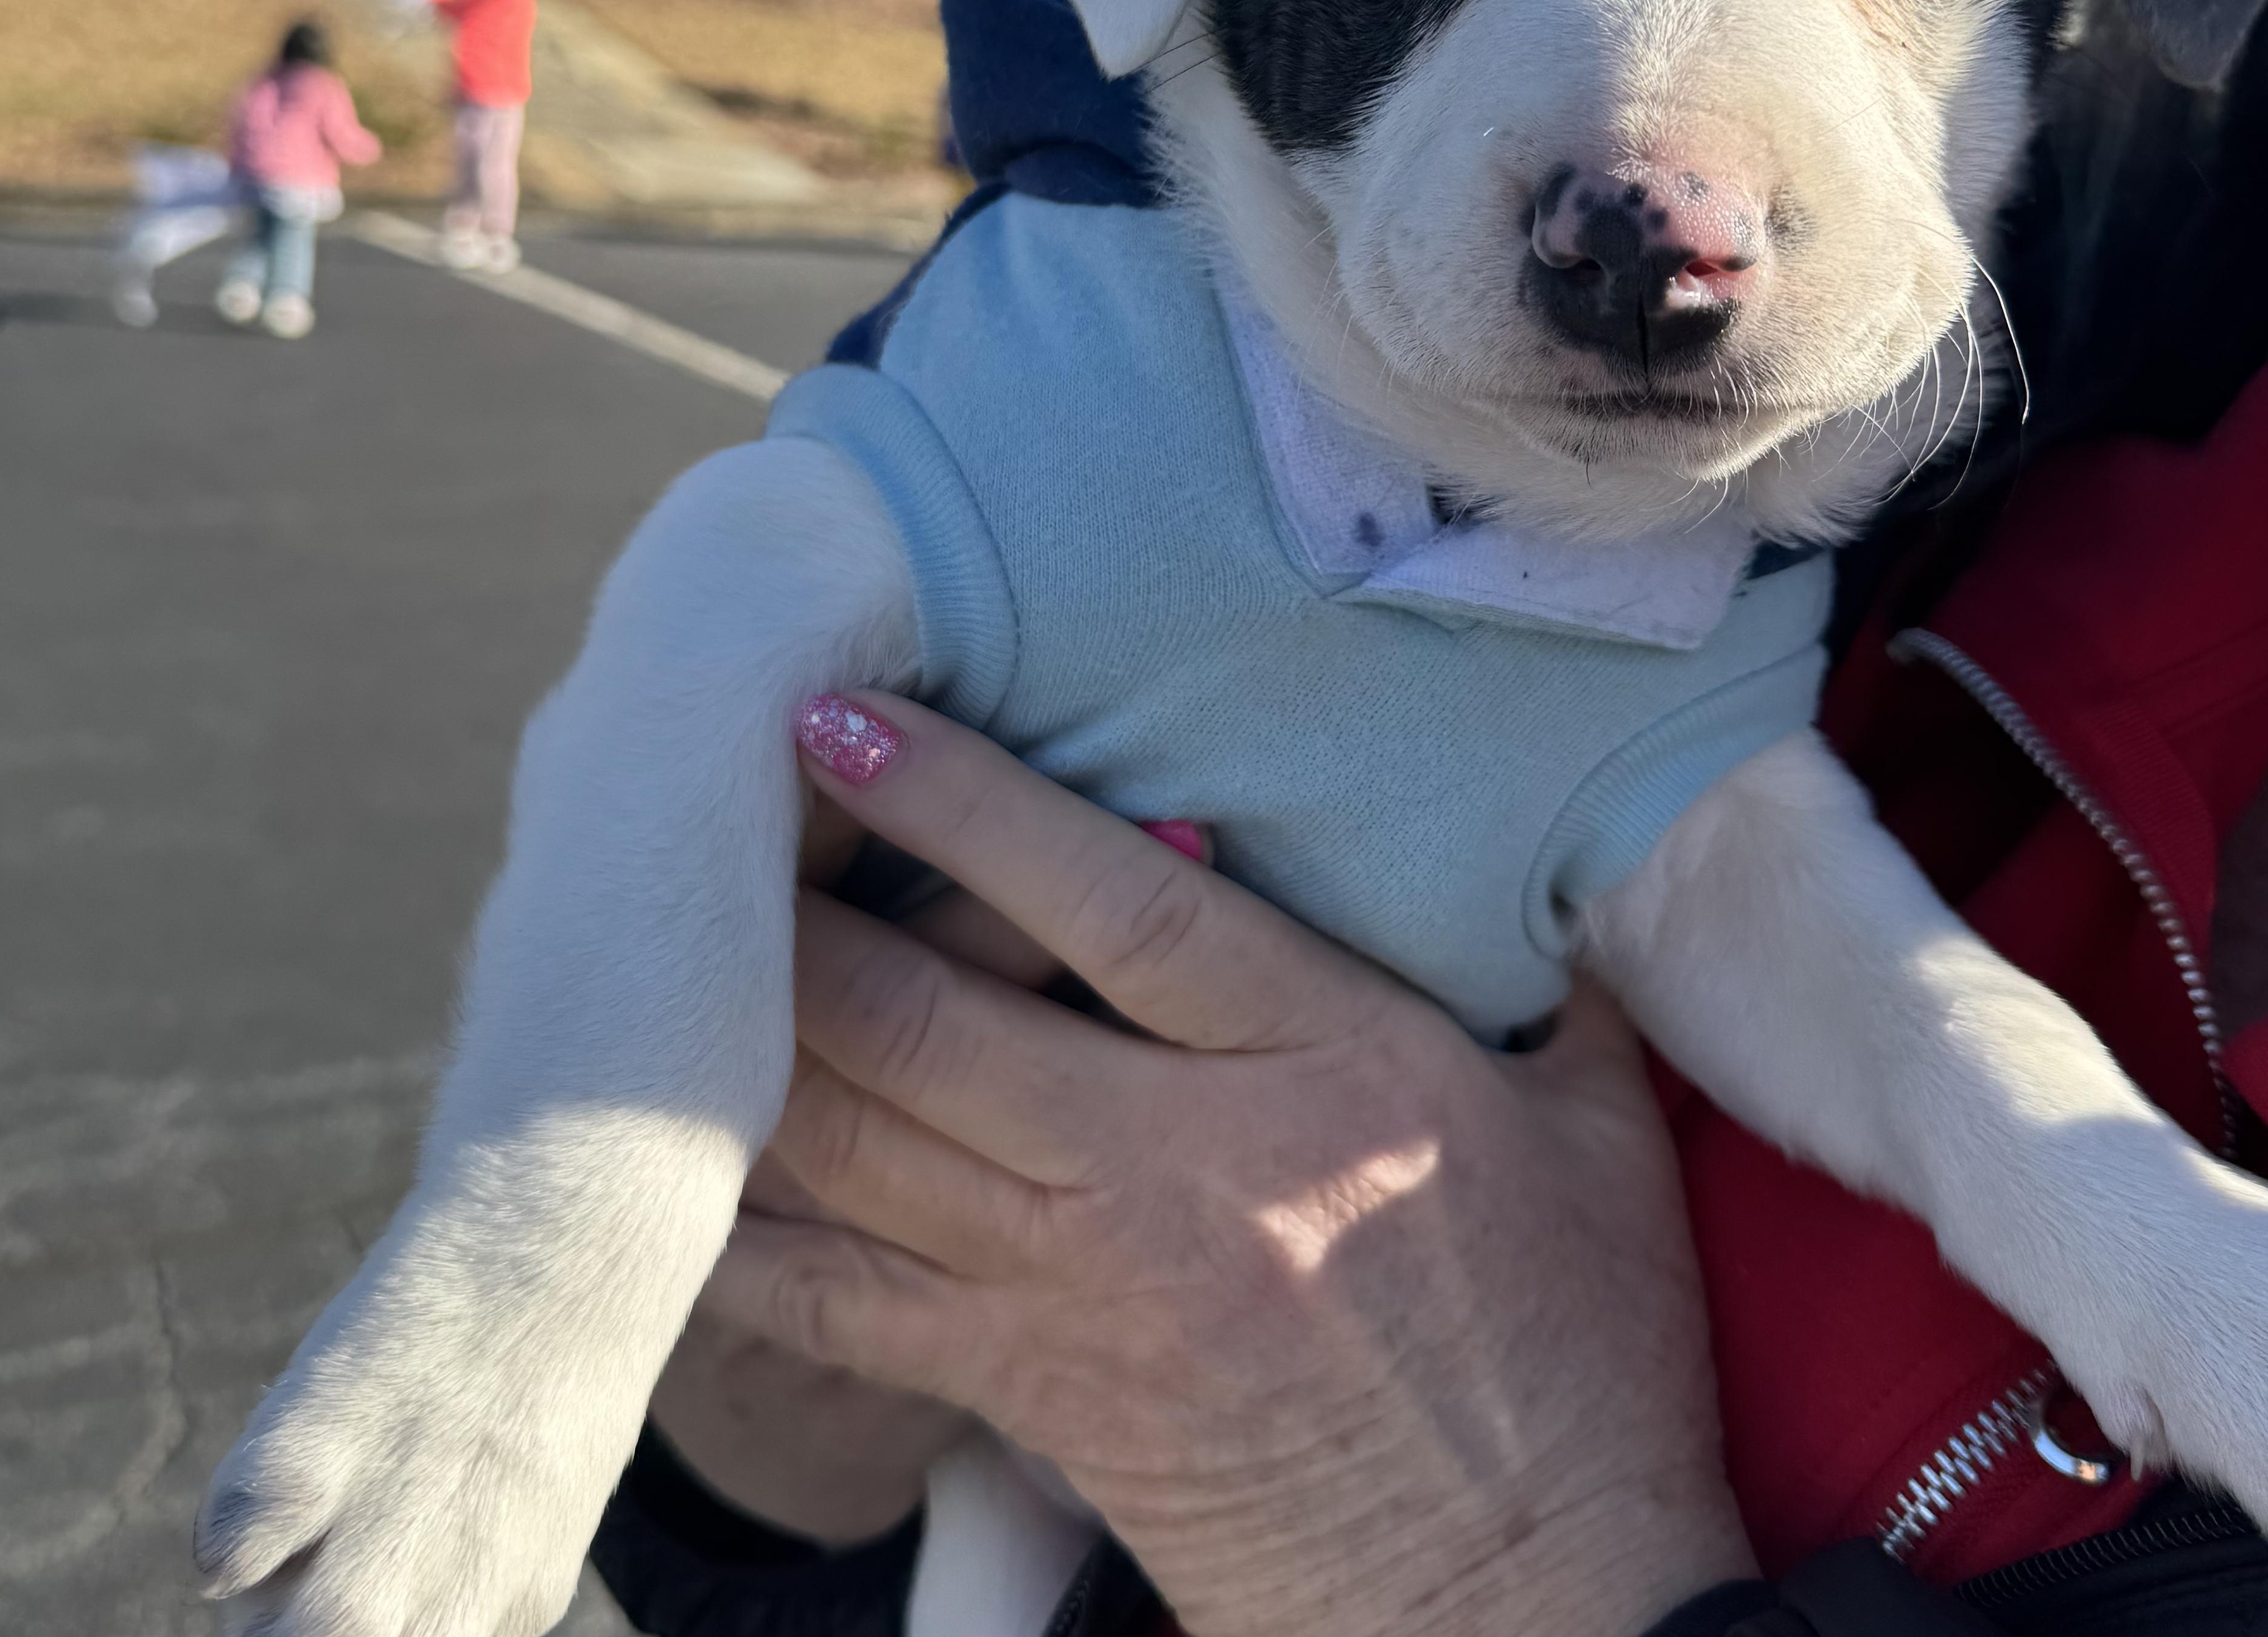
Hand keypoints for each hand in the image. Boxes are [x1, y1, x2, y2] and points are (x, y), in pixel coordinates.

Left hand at [706, 692, 1753, 1636]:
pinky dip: (749, 1237)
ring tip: (666, 941)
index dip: (967, 806)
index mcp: (1331, 1072)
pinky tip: (664, 1169)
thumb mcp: (1603, 1141)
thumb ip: (1547, 983)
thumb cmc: (1581, 1360)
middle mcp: (1184, 1170)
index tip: (850, 719)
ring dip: (754, 1041)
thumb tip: (1534, 854)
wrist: (1537, 1610)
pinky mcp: (1038, 1393)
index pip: (1117, 910)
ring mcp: (1090, 1290)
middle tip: (710, 806)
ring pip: (870, 1147)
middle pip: (938, 1024)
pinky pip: (850, 1307)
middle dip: (805, 913)